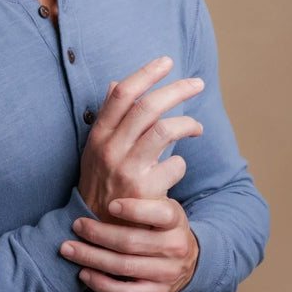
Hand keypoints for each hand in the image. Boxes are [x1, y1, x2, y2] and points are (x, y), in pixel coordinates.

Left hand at [61, 197, 198, 291]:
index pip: (160, 212)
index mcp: (176, 220)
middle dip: (98, 234)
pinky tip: (83, 273)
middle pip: (131, 242)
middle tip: (75, 225)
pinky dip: (101, 284)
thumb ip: (144, 191)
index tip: (110, 205)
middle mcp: (175, 247)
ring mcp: (167, 273)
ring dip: (91, 257)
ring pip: (123, 267)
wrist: (188, 262)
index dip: (135, 209)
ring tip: (68, 248)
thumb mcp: (163, 205)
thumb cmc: (163, 227)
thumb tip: (113, 164)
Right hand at [78, 57, 203, 221]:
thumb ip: (108, 117)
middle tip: (197, 83)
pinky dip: (181, 163)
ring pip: (165, 130)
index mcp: (98, 135)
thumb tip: (115, 84)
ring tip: (197, 127)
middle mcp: (110, 149)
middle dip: (177, 90)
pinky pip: (175, 165)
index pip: (122, 94)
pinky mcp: (144, 192)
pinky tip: (177, 168)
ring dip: (188, 124)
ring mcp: (126, 170)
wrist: (97, 230)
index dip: (147, 73)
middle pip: (148, 107)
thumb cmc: (100, 184)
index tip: (167, 61)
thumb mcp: (94, 149)